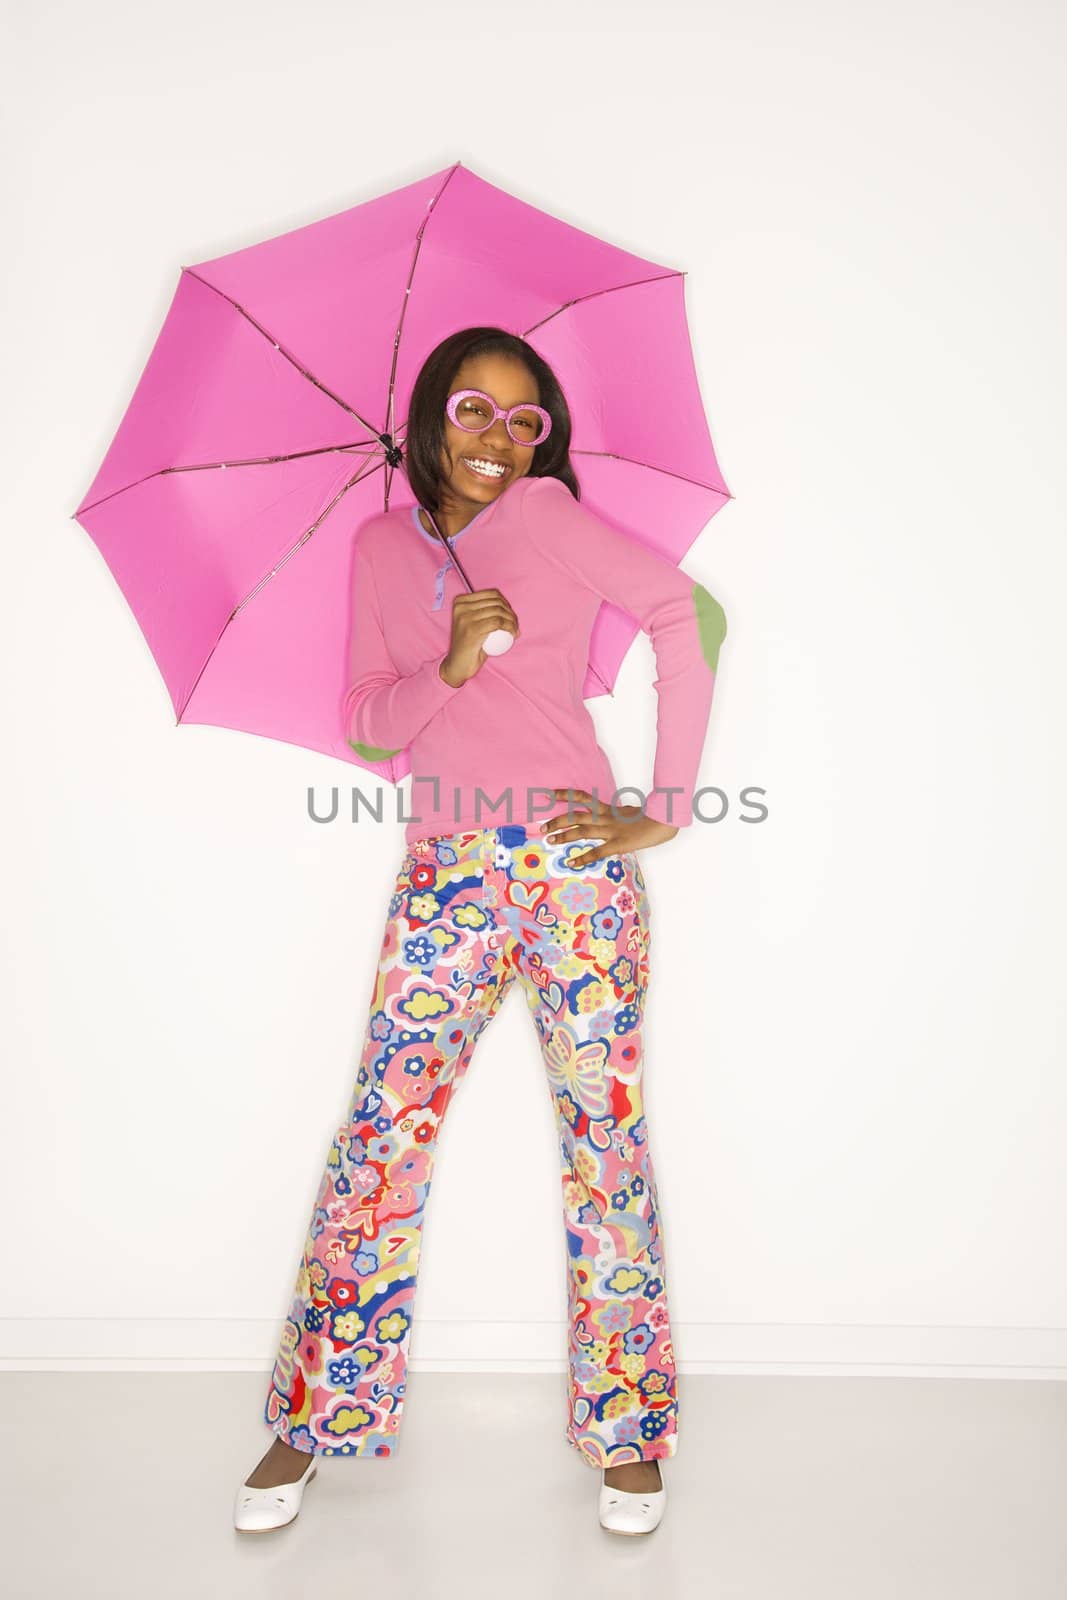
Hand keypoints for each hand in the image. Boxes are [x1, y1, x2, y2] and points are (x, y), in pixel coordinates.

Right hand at [440, 588, 519, 686]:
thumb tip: (507, 607)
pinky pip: (498, 623)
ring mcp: (465, 617)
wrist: (457, 664)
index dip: (506, 603)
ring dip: (512, 621)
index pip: (492, 594)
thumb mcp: (473, 623)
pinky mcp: (472, 629)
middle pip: (496, 602)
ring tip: (515, 631)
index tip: (510, 617)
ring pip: (498, 612)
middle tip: (515, 626)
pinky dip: (510, 627)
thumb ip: (484, 613)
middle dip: (511, 613)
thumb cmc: (468, 646)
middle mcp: (461, 607)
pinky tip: (514, 634)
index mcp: (460, 602)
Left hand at [536, 788, 679, 865]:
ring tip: (549, 841)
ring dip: (564, 836)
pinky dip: (582, 857)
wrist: (666, 820)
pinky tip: (570, 862)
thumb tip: (608, 814)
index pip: (582, 797)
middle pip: (576, 816)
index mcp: (609, 809)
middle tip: (542, 828)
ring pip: (582, 831)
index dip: (565, 795)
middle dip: (557, 821)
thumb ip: (615, 813)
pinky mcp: (619, 844)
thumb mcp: (628, 812)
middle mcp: (606, 818)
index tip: (549, 794)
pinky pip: (597, 852)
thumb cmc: (650, 817)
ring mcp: (612, 831)